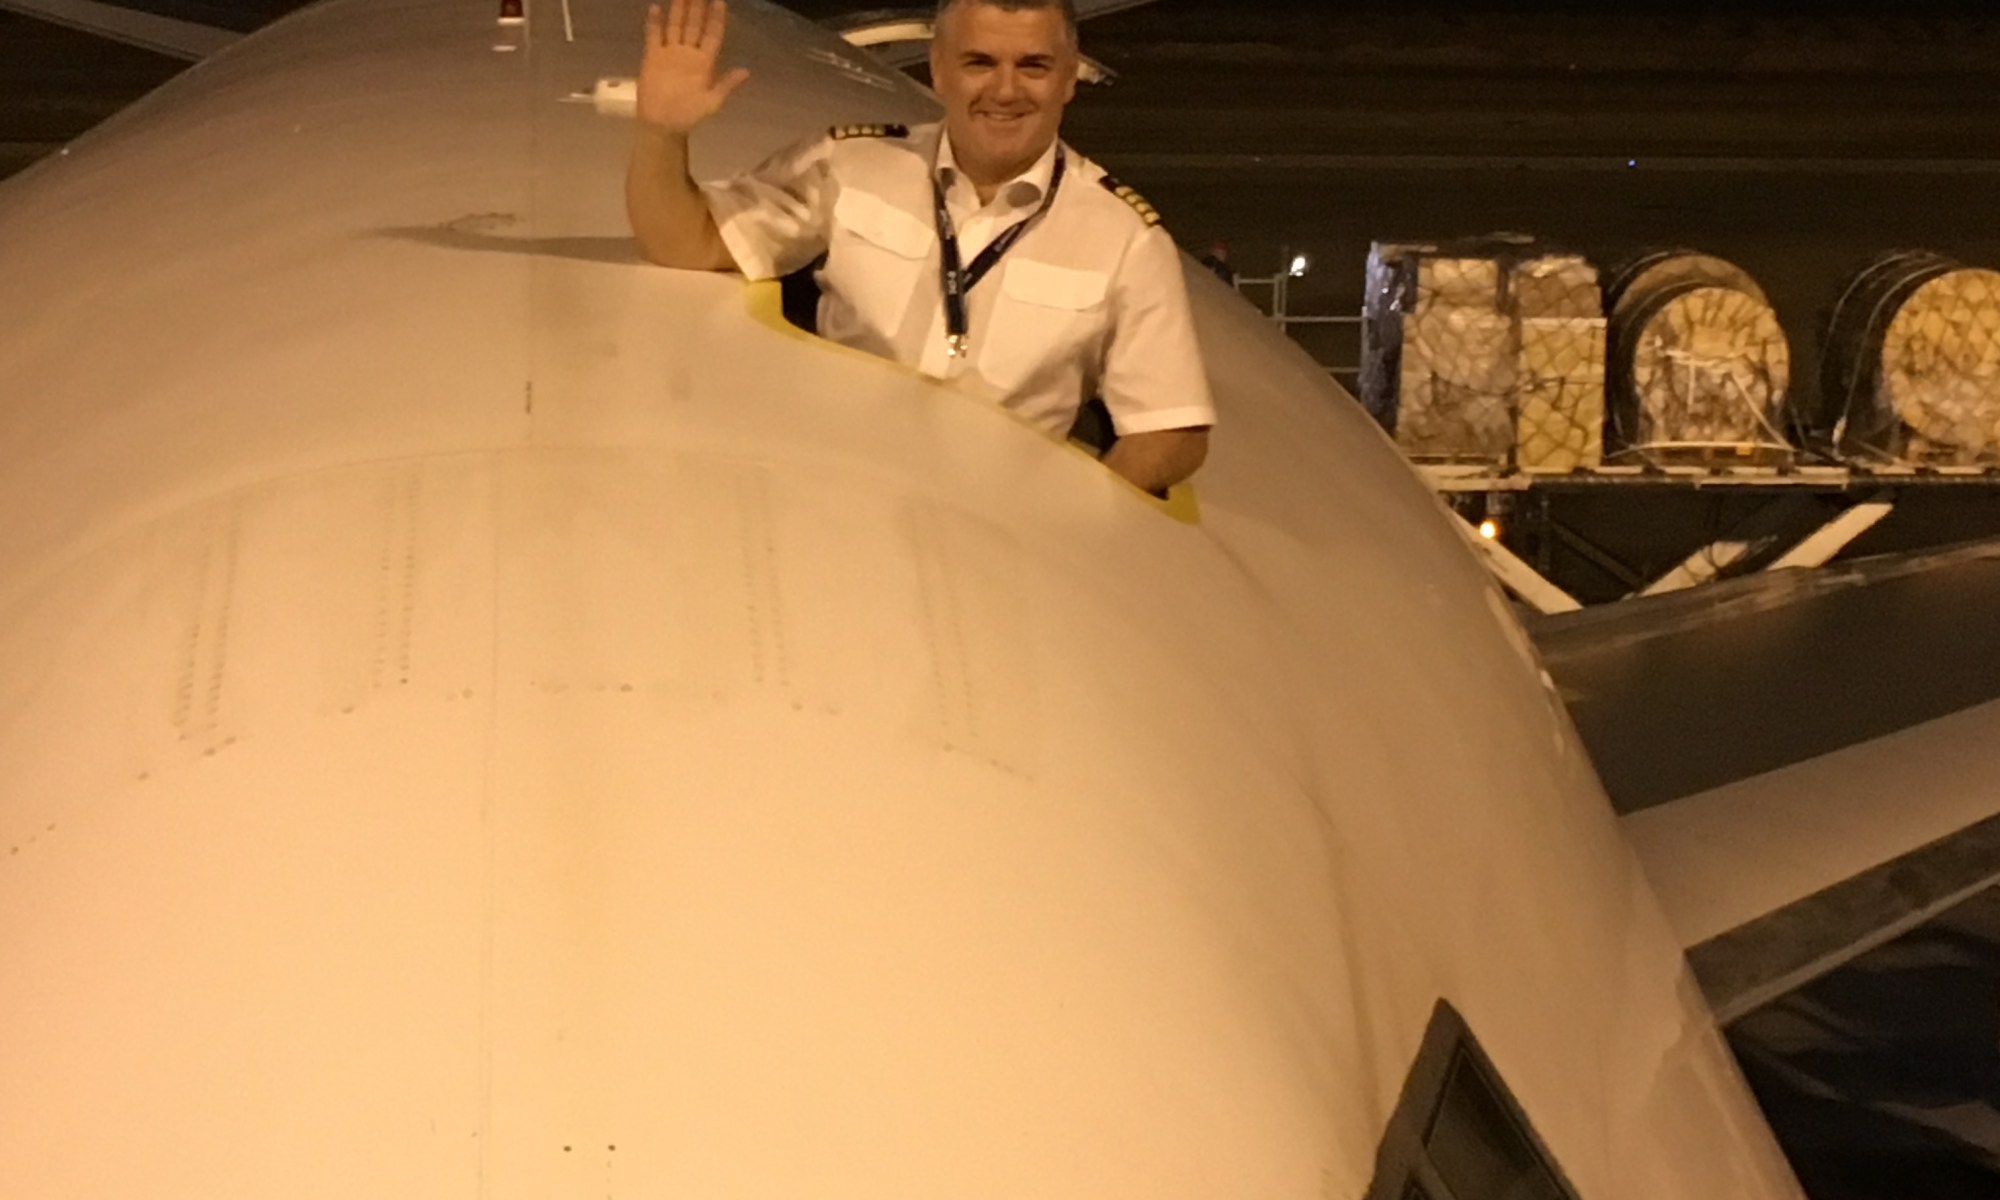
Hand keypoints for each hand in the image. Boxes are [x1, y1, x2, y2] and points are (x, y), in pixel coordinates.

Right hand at [637, 0, 750, 133]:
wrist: (663, 124)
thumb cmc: (689, 115)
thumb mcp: (712, 102)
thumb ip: (726, 84)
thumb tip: (746, 71)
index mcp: (705, 62)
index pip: (712, 34)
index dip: (716, 18)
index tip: (719, 1)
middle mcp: (689, 53)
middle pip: (694, 24)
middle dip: (697, 6)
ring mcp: (670, 53)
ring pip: (675, 25)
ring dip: (678, 9)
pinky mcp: (653, 57)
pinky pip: (654, 36)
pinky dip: (654, 23)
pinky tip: (656, 8)